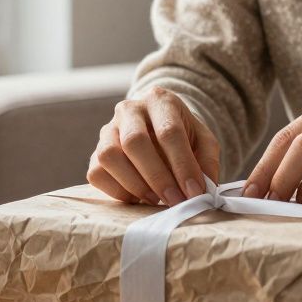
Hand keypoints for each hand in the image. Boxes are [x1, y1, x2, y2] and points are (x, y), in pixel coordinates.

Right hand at [87, 87, 220, 204]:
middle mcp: (129, 110)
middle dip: (157, 177)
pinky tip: (138, 197)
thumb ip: (207, 163)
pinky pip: (97, 173)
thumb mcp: (203, 142)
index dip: (182, 165)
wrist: (157, 128)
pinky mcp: (95, 152)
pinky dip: (117, 191)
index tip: (194, 192)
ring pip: (110, 156)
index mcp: (159, 100)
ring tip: (156, 199)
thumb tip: (204, 192)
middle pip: (135, 141)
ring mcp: (107, 129)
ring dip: (135, 184)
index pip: (169, 131)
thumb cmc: (183, 135)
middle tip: (175, 201)